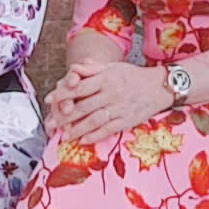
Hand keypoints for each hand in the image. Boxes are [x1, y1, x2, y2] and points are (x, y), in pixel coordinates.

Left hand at [47, 59, 175, 148]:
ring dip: (77, 129)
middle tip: (51, 123)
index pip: (79, 87)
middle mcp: (111, 93)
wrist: (159, 86)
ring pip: (94, 120)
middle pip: (83, 106)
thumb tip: (74, 69)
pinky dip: (95, 136)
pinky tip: (83, 140)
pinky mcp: (127, 120)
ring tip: (64, 136)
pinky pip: (108, 130)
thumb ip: (92, 69)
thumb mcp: (113, 67)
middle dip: (65, 116)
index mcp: (106, 79)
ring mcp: (120, 108)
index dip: (63, 94)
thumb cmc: (133, 76)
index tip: (49, 100)